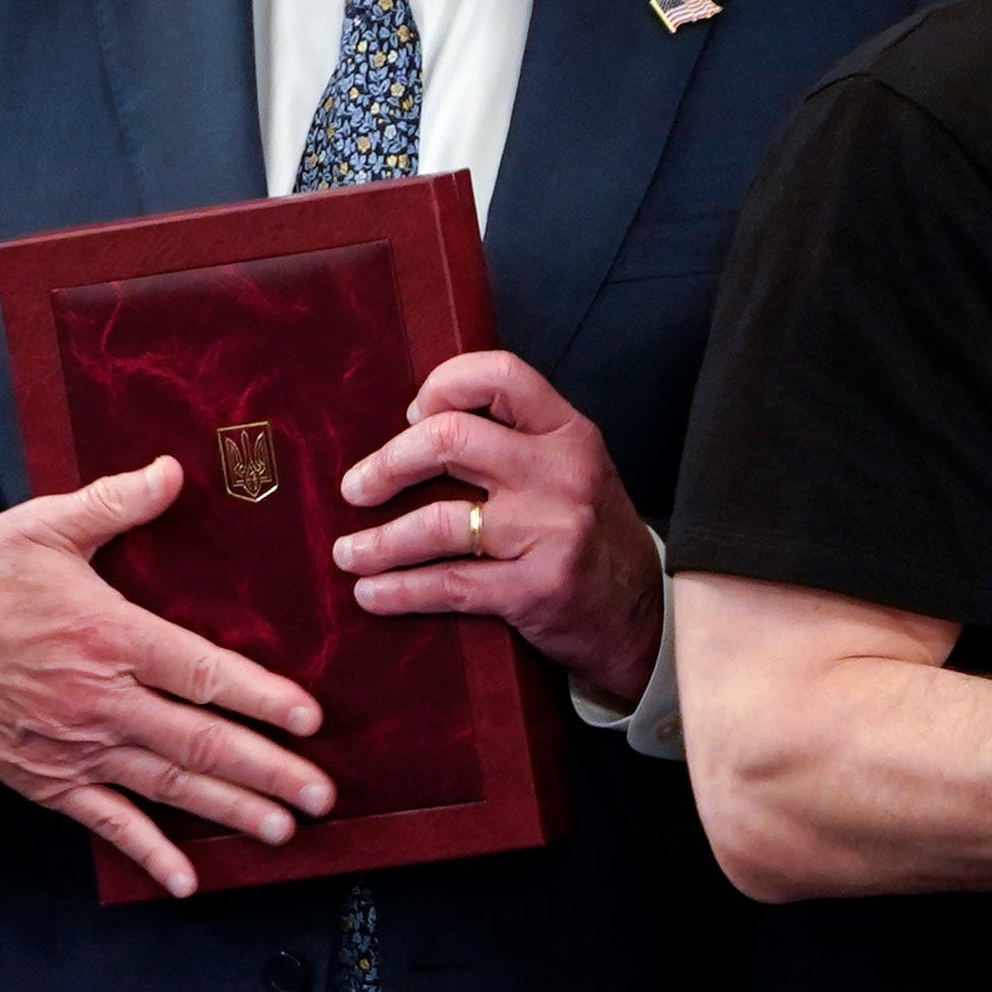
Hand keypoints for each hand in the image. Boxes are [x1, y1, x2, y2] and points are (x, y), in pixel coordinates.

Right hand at [0, 457, 333, 898]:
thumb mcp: (41, 526)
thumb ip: (115, 502)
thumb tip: (174, 470)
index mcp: (107, 636)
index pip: (202, 673)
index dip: (262, 699)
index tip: (312, 720)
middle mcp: (97, 700)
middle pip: (199, 742)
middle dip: (268, 772)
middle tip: (323, 796)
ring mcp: (72, 747)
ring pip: (166, 787)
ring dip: (229, 811)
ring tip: (282, 830)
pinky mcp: (44, 779)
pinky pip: (105, 823)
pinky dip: (148, 853)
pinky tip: (187, 881)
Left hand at [335, 350, 662, 709]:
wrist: (642, 616)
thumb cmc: (592, 537)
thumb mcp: (573, 471)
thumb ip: (517, 443)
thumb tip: (418, 428)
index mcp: (569, 434)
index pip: (500, 375)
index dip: (442, 386)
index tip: (411, 417)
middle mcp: (562, 474)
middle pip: (450, 439)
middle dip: (388, 464)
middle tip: (357, 488)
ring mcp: (551, 532)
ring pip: (435, 523)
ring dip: (376, 542)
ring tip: (348, 552)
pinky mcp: (535, 589)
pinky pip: (446, 585)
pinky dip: (397, 591)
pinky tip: (371, 594)